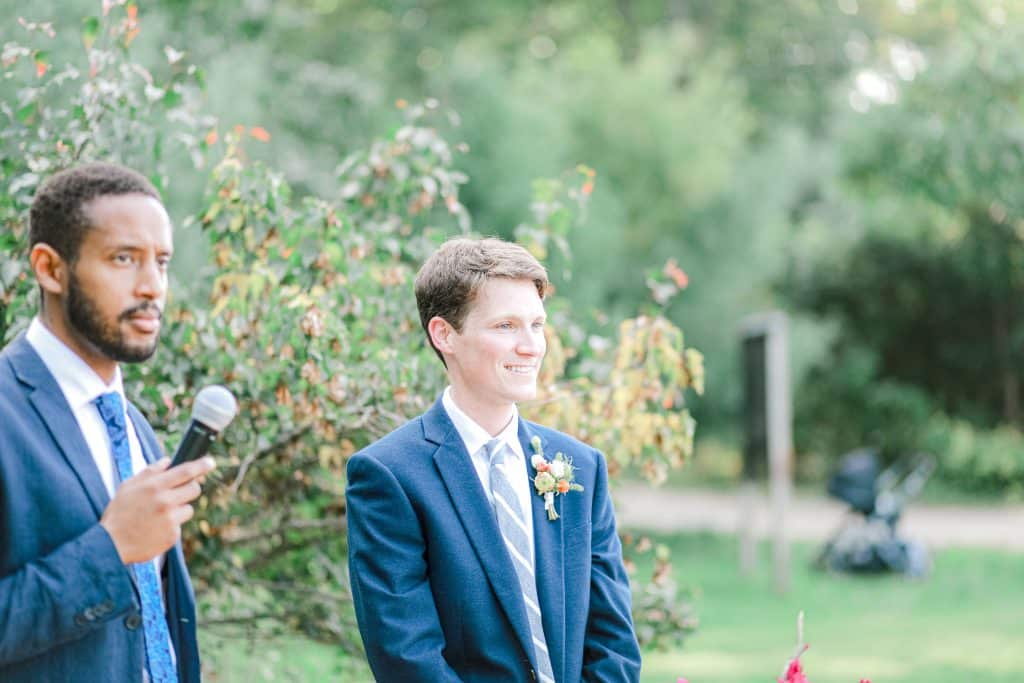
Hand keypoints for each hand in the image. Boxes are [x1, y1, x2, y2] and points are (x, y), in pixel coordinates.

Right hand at [100, 456, 215, 563]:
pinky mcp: (173, 535)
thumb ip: (150, 472)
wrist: (110, 545)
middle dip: (189, 489)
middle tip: (178, 493)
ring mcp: (170, 519)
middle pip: (194, 489)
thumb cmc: (118, 513)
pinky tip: (154, 529)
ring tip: (158, 516)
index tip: (210, 462)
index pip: (185, 471)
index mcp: (154, 486)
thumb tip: (167, 461)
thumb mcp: (128, 487)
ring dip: (178, 510)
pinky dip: (171, 526)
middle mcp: (165, 501)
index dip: (201, 465)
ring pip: (188, 509)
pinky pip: (179, 526)